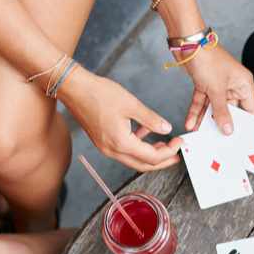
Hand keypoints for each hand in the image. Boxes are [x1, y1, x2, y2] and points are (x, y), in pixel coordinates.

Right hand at [57, 67, 180, 170]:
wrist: (74, 88)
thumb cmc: (98, 93)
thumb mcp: (131, 104)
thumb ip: (151, 119)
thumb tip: (166, 129)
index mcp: (121, 143)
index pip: (152, 157)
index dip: (170, 152)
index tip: (180, 143)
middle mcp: (112, 150)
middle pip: (143, 165)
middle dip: (162, 161)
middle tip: (177, 154)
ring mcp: (106, 148)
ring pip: (133, 160)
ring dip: (150, 154)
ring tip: (164, 144)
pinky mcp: (102, 142)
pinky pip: (124, 150)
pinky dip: (137, 145)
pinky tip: (145, 132)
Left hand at [180, 45, 253, 132]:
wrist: (188, 44)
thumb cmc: (208, 58)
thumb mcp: (217, 90)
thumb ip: (222, 111)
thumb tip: (228, 129)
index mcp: (243, 83)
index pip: (250, 108)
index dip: (246, 123)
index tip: (240, 137)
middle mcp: (232, 84)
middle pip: (230, 110)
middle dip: (222, 123)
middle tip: (218, 138)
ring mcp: (218, 85)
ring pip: (213, 107)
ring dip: (205, 119)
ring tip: (200, 134)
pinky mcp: (204, 83)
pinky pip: (202, 101)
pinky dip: (196, 111)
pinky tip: (190, 122)